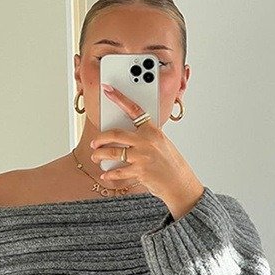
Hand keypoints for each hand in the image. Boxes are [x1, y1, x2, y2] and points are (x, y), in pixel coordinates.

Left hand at [91, 83, 204, 217]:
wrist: (179, 183)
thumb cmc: (170, 164)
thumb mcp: (161, 144)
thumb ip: (145, 138)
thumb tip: (124, 138)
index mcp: (153, 131)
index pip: (134, 110)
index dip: (119, 98)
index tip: (107, 90)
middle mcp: (147, 141)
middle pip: (116, 134)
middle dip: (100, 138)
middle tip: (94, 142)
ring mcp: (143, 156)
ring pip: (113, 153)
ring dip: (100, 155)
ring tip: (96, 157)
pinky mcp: (140, 171)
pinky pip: (118, 172)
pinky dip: (109, 174)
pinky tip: (105, 175)